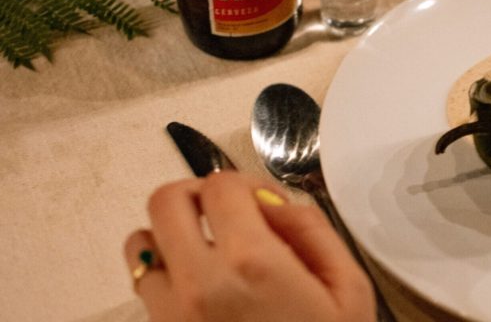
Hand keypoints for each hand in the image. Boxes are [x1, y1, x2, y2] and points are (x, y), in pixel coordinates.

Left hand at [124, 172, 375, 321]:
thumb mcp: (349, 289)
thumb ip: (314, 231)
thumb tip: (277, 204)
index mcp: (251, 262)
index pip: (220, 186)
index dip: (244, 183)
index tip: (262, 205)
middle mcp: (200, 283)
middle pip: (165, 202)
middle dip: (195, 196)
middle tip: (224, 212)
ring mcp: (172, 314)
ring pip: (141, 245)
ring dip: (170, 236)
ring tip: (205, 251)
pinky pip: (145, 289)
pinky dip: (165, 276)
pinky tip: (199, 290)